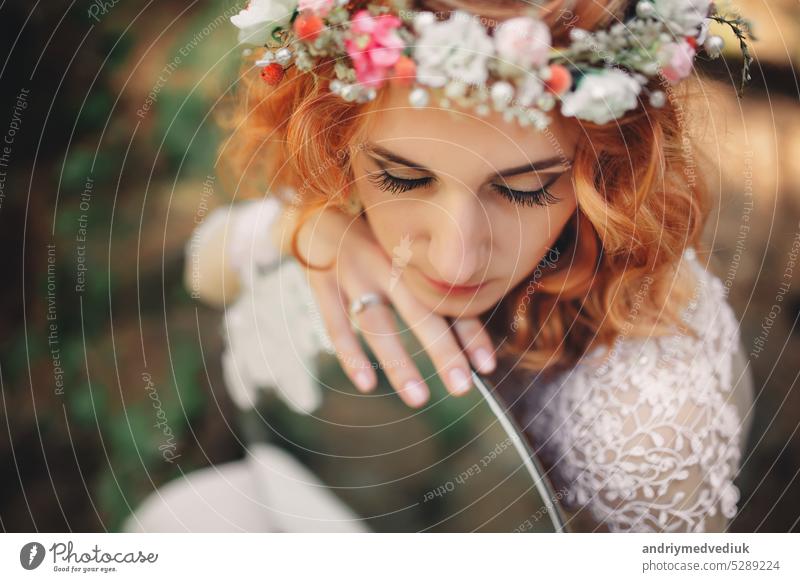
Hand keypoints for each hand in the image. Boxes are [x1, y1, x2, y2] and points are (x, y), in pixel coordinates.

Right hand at [294, 206, 497, 407]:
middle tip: (462, 388)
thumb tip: (471, 339)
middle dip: (443, 352)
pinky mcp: (322, 282)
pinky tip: (367, 384)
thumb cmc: (374, 241)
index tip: (488, 367)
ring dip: (399, 362)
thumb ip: (433, 287)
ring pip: (379, 323)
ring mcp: (353, 272)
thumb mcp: (404, 254)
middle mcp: (386, 262)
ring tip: (419, 398)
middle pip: (419, 312)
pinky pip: (336, 323)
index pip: (446, 299)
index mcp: (414, 257)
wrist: (317, 210)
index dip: (469, 333)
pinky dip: (350, 354)